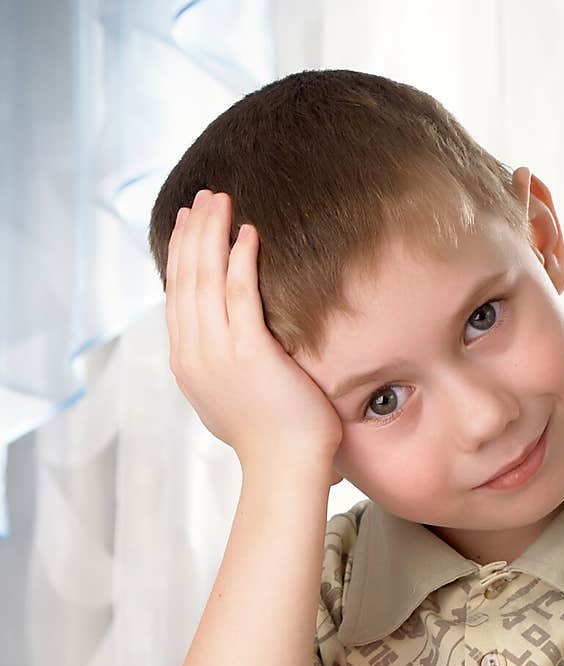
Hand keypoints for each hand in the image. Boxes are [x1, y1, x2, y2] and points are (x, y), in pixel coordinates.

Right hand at [166, 188, 343, 473]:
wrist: (284, 467)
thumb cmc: (271, 439)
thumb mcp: (229, 399)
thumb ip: (222, 368)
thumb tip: (228, 352)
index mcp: (186, 362)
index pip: (177, 295)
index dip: (180, 254)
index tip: (187, 224)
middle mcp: (193, 352)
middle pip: (186, 278)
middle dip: (193, 233)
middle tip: (204, 198)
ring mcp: (217, 351)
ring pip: (206, 277)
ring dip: (213, 234)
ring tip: (222, 202)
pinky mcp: (248, 350)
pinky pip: (240, 292)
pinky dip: (241, 259)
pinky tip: (249, 233)